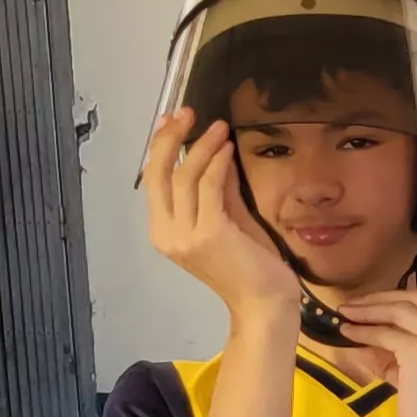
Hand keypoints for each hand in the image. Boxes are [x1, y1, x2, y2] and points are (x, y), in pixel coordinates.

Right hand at [138, 107, 298, 324]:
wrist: (264, 303)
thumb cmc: (250, 266)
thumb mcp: (229, 219)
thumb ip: (219, 189)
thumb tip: (217, 153)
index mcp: (164, 232)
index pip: (153, 181)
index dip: (160, 147)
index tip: (171, 120)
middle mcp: (167, 234)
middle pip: (158, 174)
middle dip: (170, 138)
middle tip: (188, 112)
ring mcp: (185, 236)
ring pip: (183, 177)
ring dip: (201, 146)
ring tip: (218, 128)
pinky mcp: (209, 235)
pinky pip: (208, 188)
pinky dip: (216, 164)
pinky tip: (227, 149)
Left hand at [332, 288, 416, 416]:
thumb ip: (403, 352)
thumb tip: (369, 336)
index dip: (395, 298)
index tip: (371, 303)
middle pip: (414, 299)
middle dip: (379, 299)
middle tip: (353, 305)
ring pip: (399, 311)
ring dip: (368, 310)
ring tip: (346, 314)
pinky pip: (386, 334)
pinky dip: (364, 332)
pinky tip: (349, 333)